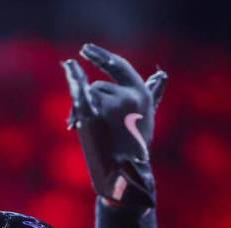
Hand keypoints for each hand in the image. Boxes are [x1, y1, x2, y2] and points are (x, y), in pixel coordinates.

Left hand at [62, 44, 166, 208]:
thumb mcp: (147, 118)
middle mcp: (128, 96)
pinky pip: (79, 93)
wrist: (123, 174)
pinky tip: (69, 66)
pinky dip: (74, 79)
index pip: (120, 68)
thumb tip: (161, 75)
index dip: (103, 57)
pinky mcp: (92, 113)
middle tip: (89, 115)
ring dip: (82, 110)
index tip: (88, 50)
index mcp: (143, 95)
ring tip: (90, 134)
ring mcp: (110, 104)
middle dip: (91, 101)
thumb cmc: (135, 150)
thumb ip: (152, 94)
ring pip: (87, 97)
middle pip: (98, 87)